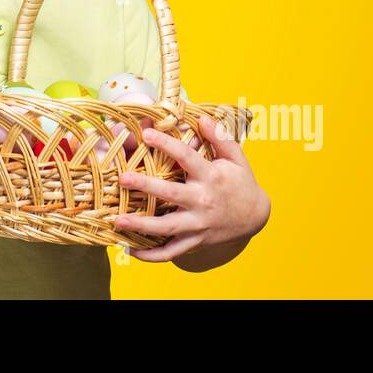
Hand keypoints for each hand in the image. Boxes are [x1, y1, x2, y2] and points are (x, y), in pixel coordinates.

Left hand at [112, 113, 269, 262]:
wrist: (256, 216)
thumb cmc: (241, 182)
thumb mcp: (236, 157)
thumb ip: (219, 136)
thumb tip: (201, 117)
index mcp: (211, 177)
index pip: (186, 157)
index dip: (166, 144)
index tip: (146, 134)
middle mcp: (203, 201)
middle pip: (170, 195)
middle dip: (145, 186)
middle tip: (123, 179)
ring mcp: (199, 224)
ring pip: (167, 228)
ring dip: (141, 226)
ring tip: (117, 221)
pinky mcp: (196, 241)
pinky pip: (171, 252)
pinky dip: (151, 255)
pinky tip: (131, 250)